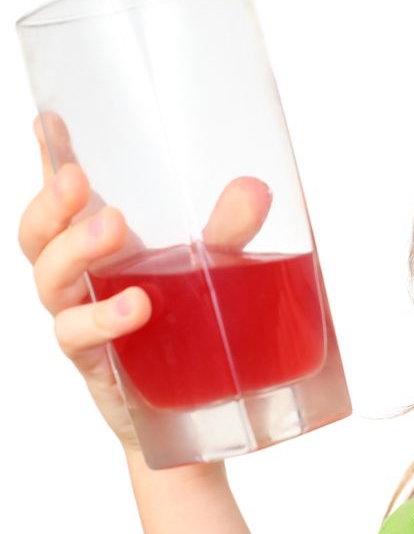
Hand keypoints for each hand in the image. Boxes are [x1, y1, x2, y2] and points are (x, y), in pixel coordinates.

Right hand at [17, 111, 273, 451]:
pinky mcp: (97, 363)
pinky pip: (77, 338)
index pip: (65, 198)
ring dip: (74, 251)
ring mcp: (82, 319)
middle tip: (78, 179)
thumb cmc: (195, 328)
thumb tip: (255, 188)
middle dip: (50, 203)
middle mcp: (81, 280)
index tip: (48, 121)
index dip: (48, 159)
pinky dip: (101, 320)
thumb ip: (229, 232)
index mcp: (102, 247)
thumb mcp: (218, 271)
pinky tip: (133, 306)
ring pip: (49, 282)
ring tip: (113, 229)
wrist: (197, 412)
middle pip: (38, 236)